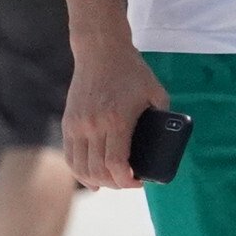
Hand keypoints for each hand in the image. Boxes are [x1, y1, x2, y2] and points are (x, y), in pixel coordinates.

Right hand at [62, 43, 169, 191]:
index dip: (126, 181)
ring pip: (80, 167)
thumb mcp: (155, 92)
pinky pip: (70, 156)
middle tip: (129, 181)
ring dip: (96, 180)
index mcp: (116, 120)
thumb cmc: (132, 71)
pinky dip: (79, 171)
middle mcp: (92, 125)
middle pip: (97, 170)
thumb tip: (167, 139)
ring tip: (112, 181)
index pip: (115, 164)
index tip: (139, 182)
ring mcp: (76, 125)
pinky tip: (90, 178)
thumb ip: (162, 116)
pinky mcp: (68, 122)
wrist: (100, 51)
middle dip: (115, 183)